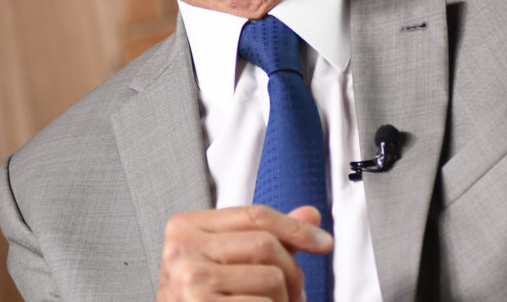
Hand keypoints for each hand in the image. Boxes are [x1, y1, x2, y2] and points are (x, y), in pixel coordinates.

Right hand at [157, 205, 332, 300]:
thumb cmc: (203, 299)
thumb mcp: (228, 261)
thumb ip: (267, 237)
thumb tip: (310, 213)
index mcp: (186, 227)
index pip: (256, 214)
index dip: (297, 227)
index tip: (323, 242)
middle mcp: (182, 250)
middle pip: (266, 243)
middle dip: (293, 272)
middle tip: (296, 294)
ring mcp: (191, 280)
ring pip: (271, 277)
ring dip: (285, 300)